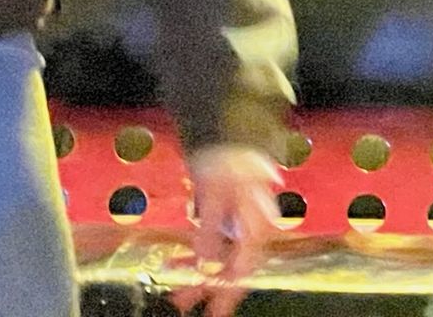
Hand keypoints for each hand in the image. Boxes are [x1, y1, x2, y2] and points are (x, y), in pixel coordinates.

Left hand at [174, 145, 284, 315]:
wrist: (228, 132)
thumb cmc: (226, 159)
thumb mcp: (214, 194)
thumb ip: (211, 231)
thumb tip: (205, 265)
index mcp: (257, 225)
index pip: (243, 268)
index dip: (226, 291)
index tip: (213, 310)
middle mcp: (253, 230)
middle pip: (232, 268)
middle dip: (207, 287)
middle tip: (182, 301)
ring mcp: (241, 226)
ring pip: (222, 260)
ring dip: (198, 274)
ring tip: (175, 290)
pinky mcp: (229, 221)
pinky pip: (215, 246)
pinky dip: (197, 256)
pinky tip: (179, 264)